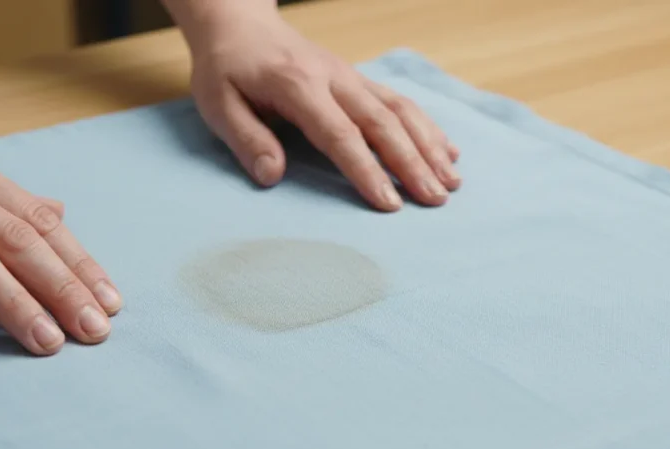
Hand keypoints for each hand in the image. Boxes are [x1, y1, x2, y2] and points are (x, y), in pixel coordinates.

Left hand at [186, 11, 459, 211]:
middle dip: (412, 163)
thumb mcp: (218, 104)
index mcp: (298, 86)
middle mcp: (334, 78)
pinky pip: (399, 101)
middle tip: (435, 200)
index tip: (389, 203)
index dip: (366, 170)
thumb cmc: (227, 68)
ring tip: (451, 182)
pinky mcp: (357, 79)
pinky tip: (447, 151)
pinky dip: (427, 127)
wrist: (239, 22)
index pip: (340, 134)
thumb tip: (272, 176)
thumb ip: (247, 139)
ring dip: (429, 146)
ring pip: (400, 109)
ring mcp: (350, 76)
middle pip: (382, 123)